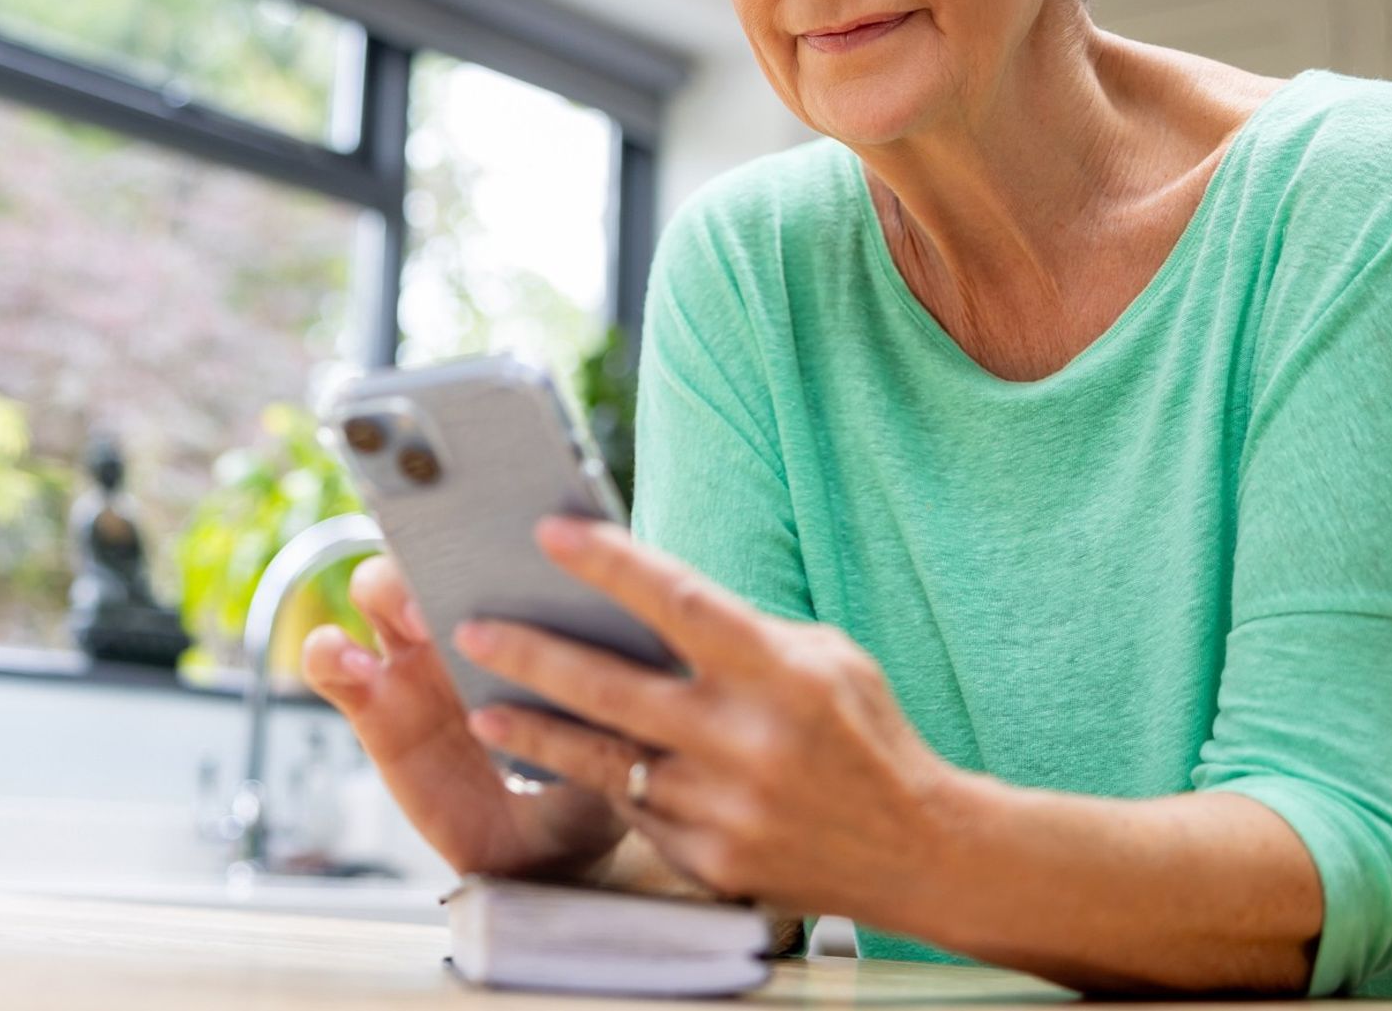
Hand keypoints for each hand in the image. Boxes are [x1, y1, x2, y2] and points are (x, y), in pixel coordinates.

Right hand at [300, 554, 625, 880]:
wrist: (546, 852)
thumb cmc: (590, 775)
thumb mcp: (616, 736)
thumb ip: (614, 692)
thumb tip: (636, 639)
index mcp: (529, 606)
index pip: (506, 539)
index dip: (504, 523)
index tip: (516, 532)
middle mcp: (467, 618)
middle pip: (435, 549)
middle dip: (444, 547)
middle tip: (461, 574)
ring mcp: (415, 657)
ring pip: (377, 588)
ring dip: (386, 588)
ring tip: (415, 622)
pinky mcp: (373, 704)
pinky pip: (334, 664)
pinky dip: (331, 654)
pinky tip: (352, 667)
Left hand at [449, 514, 956, 922]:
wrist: (920, 851)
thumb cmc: (867, 734)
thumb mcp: (822, 657)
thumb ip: (741, 635)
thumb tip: (649, 605)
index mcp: (778, 671)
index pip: (676, 601)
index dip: (608, 562)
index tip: (549, 531)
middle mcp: (743, 740)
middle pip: (610, 687)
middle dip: (531, 654)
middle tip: (472, 629)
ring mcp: (721, 807)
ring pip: (602, 760)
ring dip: (536, 733)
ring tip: (483, 709)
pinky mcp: (708, 860)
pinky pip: (636, 811)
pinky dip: (601, 783)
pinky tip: (564, 762)